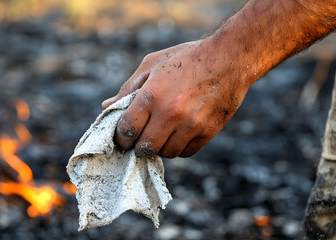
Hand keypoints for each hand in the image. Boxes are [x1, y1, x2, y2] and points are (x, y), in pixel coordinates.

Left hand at [102, 38, 249, 157]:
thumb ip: (127, 88)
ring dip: (160, 146)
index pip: (126, 130)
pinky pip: (186, 152)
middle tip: (141, 136)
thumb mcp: (152, 65)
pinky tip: (179, 132)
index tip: (123, 136)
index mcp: (152, 95)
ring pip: (166, 153)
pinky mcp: (208, 131)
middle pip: (144, 148)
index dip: (120, 137)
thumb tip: (106, 106)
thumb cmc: (186, 58)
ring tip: (162, 132)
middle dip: (139, 145)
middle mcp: (170, 113)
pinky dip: (179, 147)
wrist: (230, 58)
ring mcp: (191, 124)